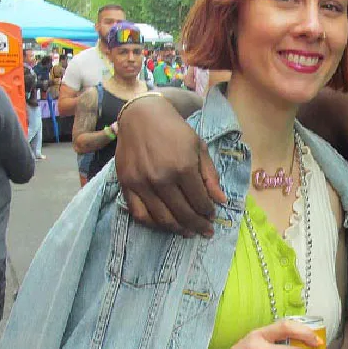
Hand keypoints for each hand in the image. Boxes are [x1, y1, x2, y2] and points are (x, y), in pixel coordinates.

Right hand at [115, 96, 225, 236]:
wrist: (142, 116)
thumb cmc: (175, 130)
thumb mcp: (199, 147)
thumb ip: (210, 176)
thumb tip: (221, 201)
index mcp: (183, 167)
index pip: (199, 201)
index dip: (208, 212)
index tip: (213, 216)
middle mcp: (161, 178)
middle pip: (183, 213)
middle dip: (198, 225)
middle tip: (205, 231)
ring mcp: (142, 183)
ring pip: (162, 219)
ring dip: (179, 229)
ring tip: (188, 232)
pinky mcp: (126, 185)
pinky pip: (139, 214)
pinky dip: (153, 225)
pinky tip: (165, 225)